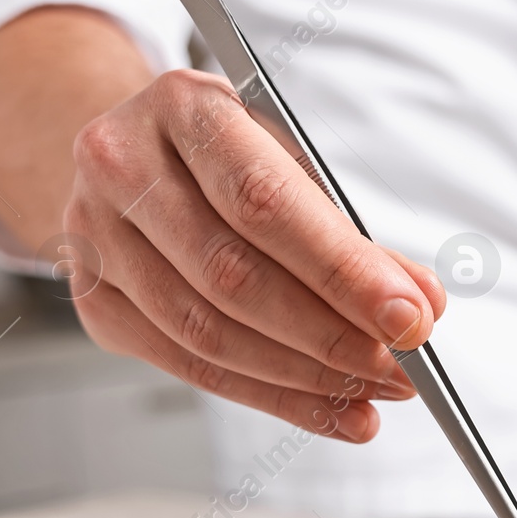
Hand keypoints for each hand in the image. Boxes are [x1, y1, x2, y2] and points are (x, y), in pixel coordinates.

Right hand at [63, 69, 445, 440]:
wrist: (130, 157)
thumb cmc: (225, 157)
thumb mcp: (292, 162)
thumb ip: (354, 234)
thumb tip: (421, 303)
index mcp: (183, 108)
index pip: (266, 203)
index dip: (343, 271)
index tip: (408, 318)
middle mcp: (123, 166)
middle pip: (234, 276)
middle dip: (333, 336)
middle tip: (400, 368)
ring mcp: (95, 237)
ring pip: (209, 333)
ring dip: (306, 376)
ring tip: (373, 392)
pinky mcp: (96, 301)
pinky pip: (191, 367)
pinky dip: (272, 397)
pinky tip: (330, 409)